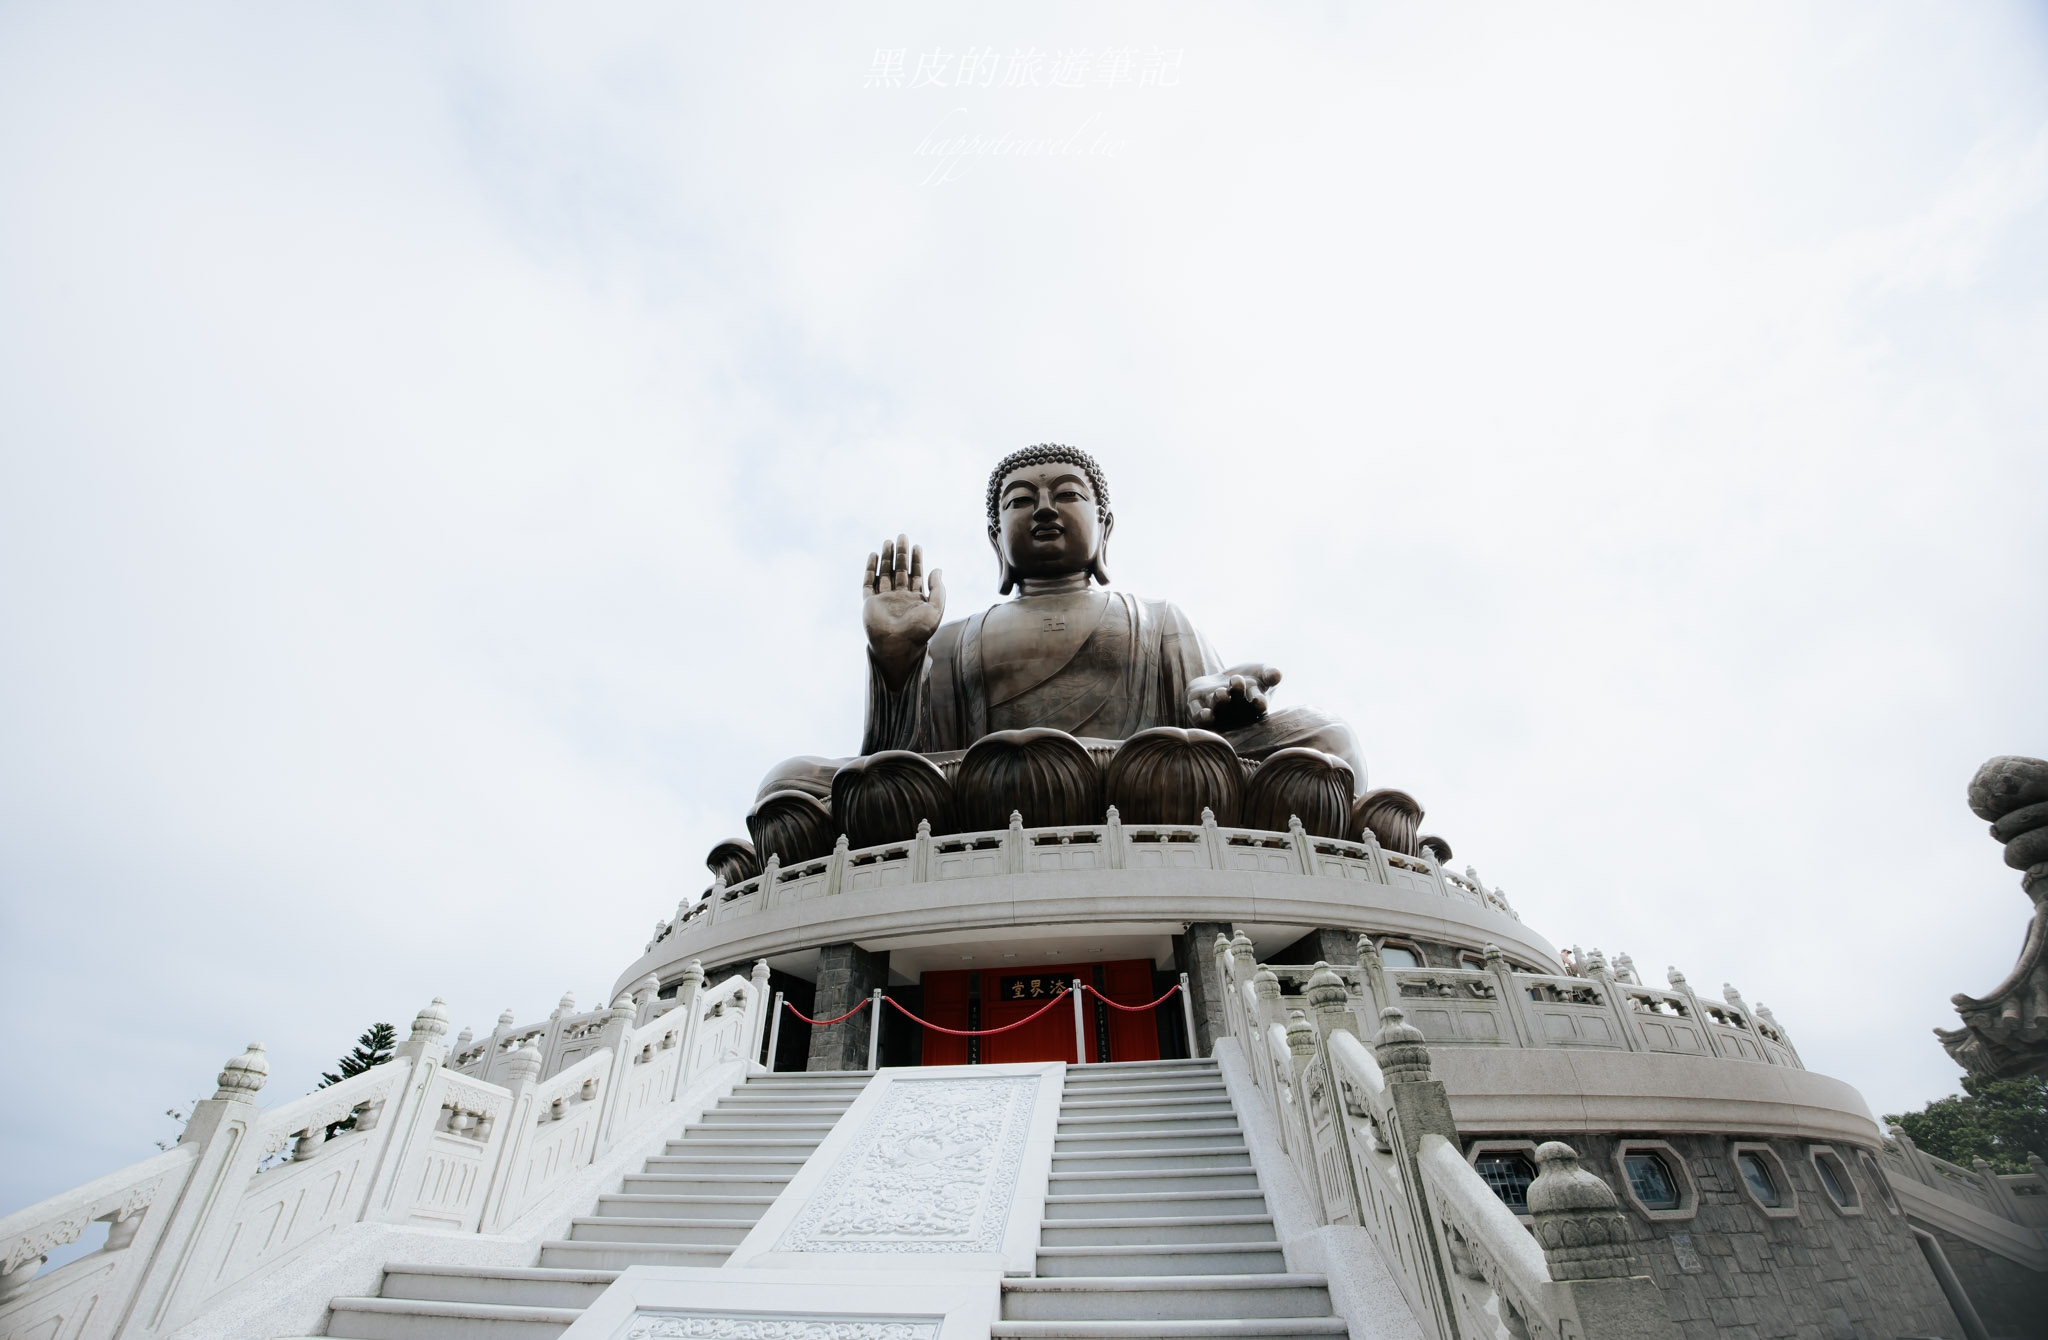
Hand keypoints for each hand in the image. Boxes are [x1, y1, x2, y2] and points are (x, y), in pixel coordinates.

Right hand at [863, 534, 945, 690]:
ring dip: (887, 558)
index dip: (917, 560)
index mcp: (915, 600)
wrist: (898, 646)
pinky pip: (868, 583)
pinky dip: (870, 569)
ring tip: (889, 541)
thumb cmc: (919, 631)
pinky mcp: (870, 603)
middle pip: (900, 570)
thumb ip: (938, 589)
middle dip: (901, 554)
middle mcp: (899, 598)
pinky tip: (874, 555)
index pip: (916, 574)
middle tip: (903, 536)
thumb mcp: (936, 608)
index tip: (917, 546)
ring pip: (885, 573)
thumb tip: (938, 569)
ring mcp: (884, 600)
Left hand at [1189, 663, 1281, 729]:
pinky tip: (1206, 714)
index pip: (1259, 707)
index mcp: (1254, 707)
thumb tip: (1277, 675)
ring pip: (1218, 710)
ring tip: (1221, 692)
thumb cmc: (1249, 678)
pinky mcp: (1198, 712)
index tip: (1259, 700)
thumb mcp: (1262, 672)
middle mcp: (1236, 715)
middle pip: (1237, 707)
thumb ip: (1270, 674)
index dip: (1259, 704)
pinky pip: (1199, 719)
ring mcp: (1217, 715)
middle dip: (1237, 695)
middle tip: (1237, 682)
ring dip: (1220, 703)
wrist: (1221, 681)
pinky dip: (1202, 717)